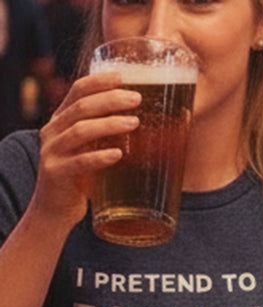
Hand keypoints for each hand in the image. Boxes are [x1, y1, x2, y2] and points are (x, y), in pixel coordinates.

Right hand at [27, 72, 141, 232]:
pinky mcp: (56, 173)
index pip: (77, 91)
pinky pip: (79, 162)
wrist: (55, 210)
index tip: (122, 76)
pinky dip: (100, 157)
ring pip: (80, 131)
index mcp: (61, 121)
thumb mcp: (90, 150)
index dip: (99, 81)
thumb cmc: (80, 178)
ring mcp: (52, 152)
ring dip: (109, 125)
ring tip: (134, 123)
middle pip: (81, 107)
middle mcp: (52, 132)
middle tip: (137, 99)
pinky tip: (118, 154)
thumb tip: (145, 125)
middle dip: (110, 100)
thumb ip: (105, 137)